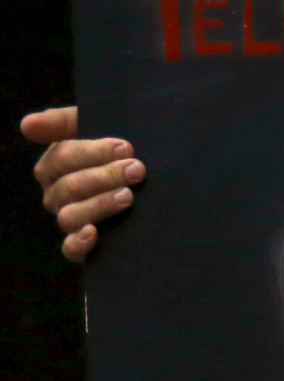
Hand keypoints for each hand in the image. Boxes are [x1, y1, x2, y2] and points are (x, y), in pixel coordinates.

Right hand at [22, 106, 143, 263]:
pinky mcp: (83, 247)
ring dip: (99, 204)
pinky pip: (71, 250)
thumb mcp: (94, 127)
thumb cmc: (119, 153)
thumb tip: (26, 126)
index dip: (94, 152)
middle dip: (105, 176)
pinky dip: (78, 243)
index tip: (126, 148)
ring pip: (70, 215)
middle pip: (69, 186)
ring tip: (129, 196)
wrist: (150, 184)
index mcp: (55, 166)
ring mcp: (69, 220)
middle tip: (136, 169)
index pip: (63, 157)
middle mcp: (57, 195)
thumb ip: (62, 121)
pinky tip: (93, 233)